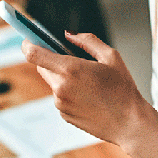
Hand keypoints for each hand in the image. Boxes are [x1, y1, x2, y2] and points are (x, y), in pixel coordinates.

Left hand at [22, 32, 149, 146]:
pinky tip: (89, 95)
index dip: (28, 43)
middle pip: (41, 66)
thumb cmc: (123, 89)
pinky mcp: (64, 115)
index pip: (33, 54)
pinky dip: (69, 92)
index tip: (29, 38)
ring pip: (53, 82)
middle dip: (51, 60)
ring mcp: (60, 103)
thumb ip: (87, 40)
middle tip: (72, 59)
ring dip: (63, 77)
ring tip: (89, 82)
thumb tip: (69, 35)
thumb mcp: (111, 56)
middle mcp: (61, 87)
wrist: (129, 123)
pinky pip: (60, 97)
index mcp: (70, 69)